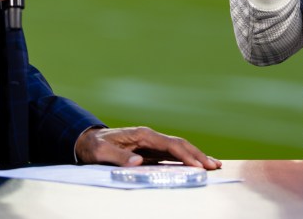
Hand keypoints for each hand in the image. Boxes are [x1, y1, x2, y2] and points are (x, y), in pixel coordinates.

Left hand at [74, 126, 221, 169]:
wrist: (88, 141)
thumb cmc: (94, 146)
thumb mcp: (101, 152)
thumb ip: (119, 157)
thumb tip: (139, 162)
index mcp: (143, 134)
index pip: (170, 144)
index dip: (185, 154)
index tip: (198, 165)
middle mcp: (150, 137)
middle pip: (180, 144)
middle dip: (198, 154)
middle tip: (214, 166)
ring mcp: (152, 144)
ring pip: (179, 149)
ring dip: (196, 156)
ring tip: (213, 165)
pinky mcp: (150, 152)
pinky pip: (172, 156)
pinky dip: (186, 160)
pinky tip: (195, 166)